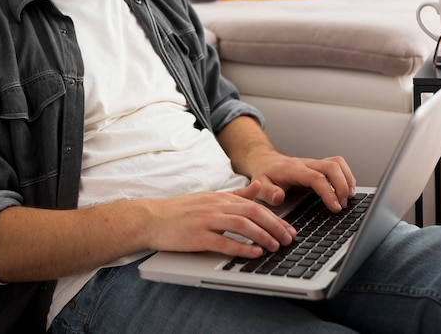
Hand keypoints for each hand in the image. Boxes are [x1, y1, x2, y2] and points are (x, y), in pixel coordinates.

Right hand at [146, 183, 296, 258]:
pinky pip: (224, 242)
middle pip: (252, 213)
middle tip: (289, 238)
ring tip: (275, 246)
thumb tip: (258, 186)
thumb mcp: (210, 197)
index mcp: (220, 197)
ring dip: (262, 236)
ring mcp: (206, 220)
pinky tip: (254, 253)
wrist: (151, 218)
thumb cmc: (180, 210)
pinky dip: (242, 248)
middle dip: (275, 226)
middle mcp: (216, 206)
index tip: (289, 228)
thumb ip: (236, 194)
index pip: (254, 205)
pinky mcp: (197, 236)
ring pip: (242, 225)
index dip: (275, 217)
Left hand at [248, 151, 356, 211]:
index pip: (316, 178)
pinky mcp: (319, 166)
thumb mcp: (259, 185)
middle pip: (332, 166)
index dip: (328, 192)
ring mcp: (314, 163)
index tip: (335, 208)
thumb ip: (268, 193)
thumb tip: (279, 197)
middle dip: (342, 186)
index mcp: (293, 169)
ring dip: (347, 180)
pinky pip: (338, 165)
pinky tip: (347, 191)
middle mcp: (306, 164)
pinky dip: (346, 177)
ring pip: (337, 163)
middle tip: (342, 206)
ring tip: (348, 199)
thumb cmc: (265, 174)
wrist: (265, 161)